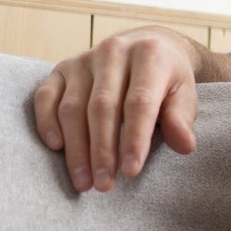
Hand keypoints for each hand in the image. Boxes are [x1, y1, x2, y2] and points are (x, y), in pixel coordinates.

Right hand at [32, 27, 201, 192]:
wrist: (149, 46)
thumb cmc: (168, 79)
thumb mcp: (185, 94)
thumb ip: (182, 119)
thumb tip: (185, 146)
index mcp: (150, 55)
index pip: (139, 103)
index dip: (134, 139)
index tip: (131, 172)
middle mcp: (113, 52)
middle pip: (102, 108)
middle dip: (102, 151)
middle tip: (104, 185)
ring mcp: (84, 59)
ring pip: (73, 107)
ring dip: (76, 148)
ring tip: (84, 181)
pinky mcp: (62, 68)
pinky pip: (46, 96)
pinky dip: (47, 122)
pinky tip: (56, 148)